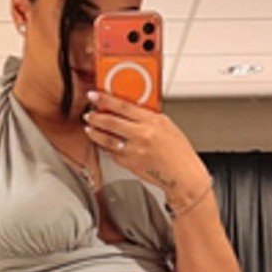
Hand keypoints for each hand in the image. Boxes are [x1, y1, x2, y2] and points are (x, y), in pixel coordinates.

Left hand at [82, 90, 210, 202]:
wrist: (182, 175)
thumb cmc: (178, 152)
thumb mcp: (167, 125)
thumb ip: (147, 116)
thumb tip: (129, 109)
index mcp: (153, 121)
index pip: (123, 106)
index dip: (105, 99)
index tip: (95, 95)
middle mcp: (142, 135)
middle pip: (110, 121)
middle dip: (95, 116)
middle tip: (89, 113)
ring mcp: (134, 150)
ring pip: (106, 138)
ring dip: (94, 132)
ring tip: (90, 128)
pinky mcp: (128, 163)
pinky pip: (111, 152)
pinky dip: (105, 146)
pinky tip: (102, 143)